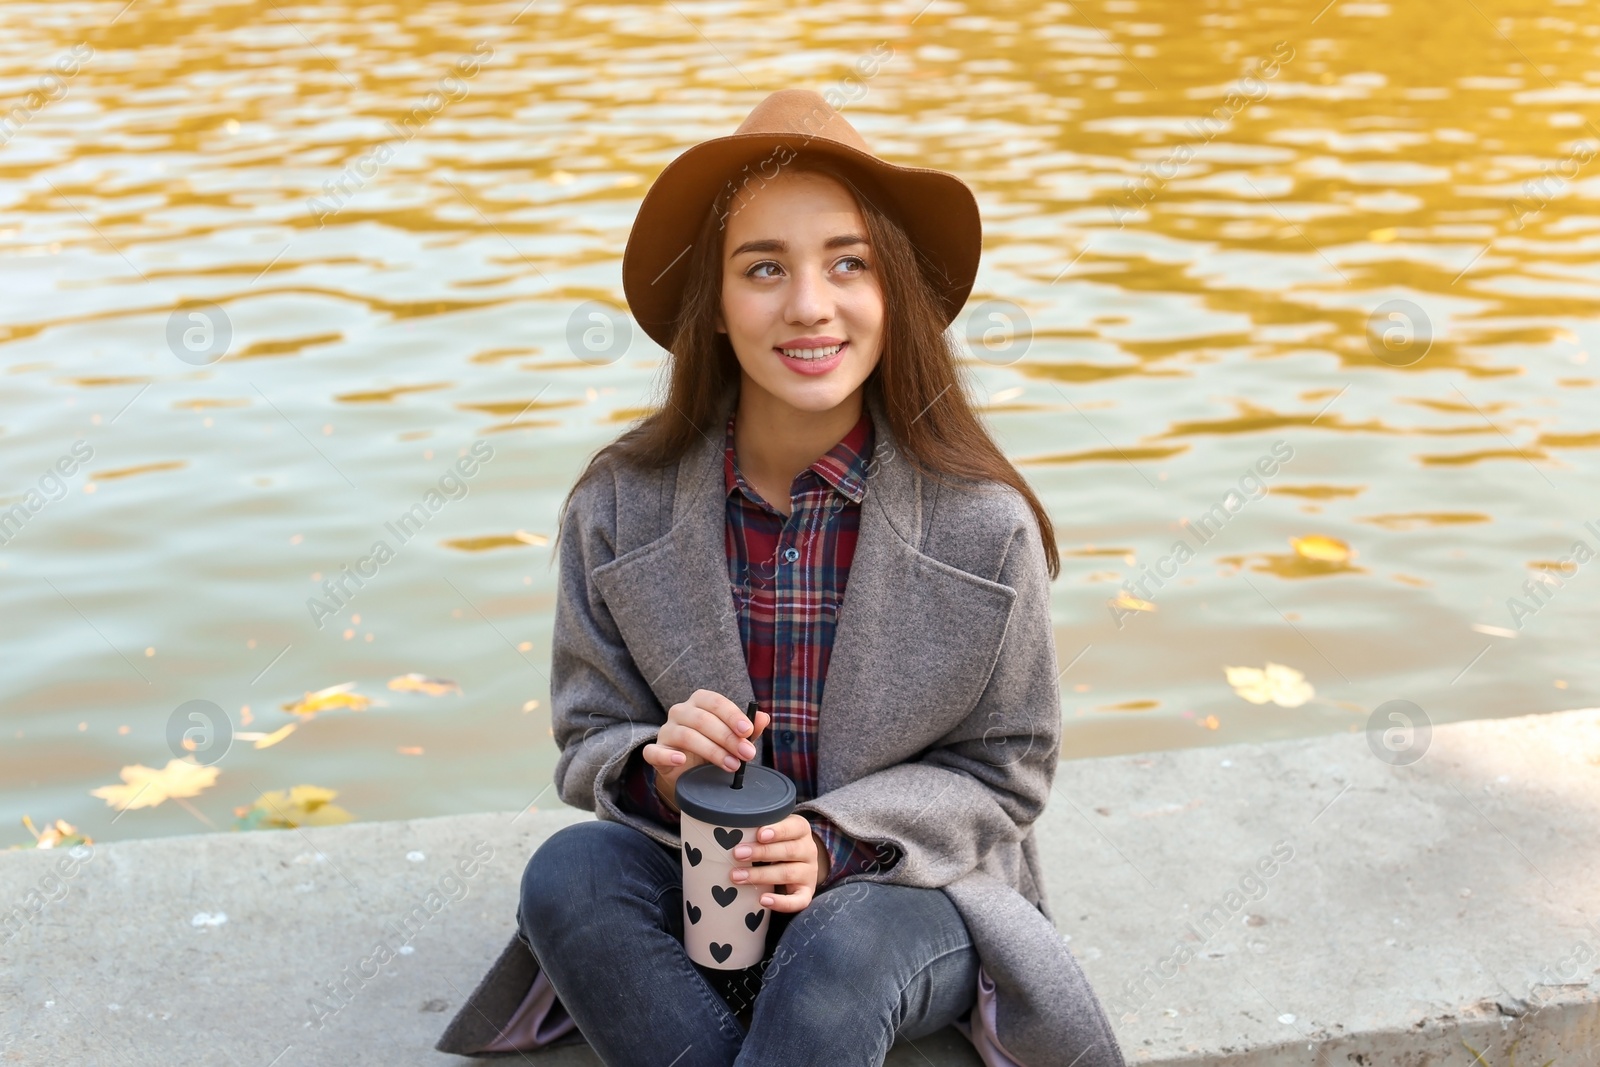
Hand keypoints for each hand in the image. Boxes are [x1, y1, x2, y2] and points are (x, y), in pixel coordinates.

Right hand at [642, 689, 770, 812]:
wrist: (691, 772)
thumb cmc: (713, 747)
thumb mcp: (734, 738)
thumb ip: (748, 729)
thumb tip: (763, 718)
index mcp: (700, 702)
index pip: (715, 702)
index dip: (732, 715)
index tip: (747, 731)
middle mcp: (680, 712)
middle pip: (702, 720)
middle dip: (728, 738)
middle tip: (747, 755)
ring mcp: (666, 731)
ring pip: (686, 735)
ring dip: (711, 751)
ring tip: (731, 765)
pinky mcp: (654, 752)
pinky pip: (653, 751)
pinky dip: (667, 755)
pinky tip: (681, 760)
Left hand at [728, 813, 826, 912]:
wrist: (797, 864)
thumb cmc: (777, 843)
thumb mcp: (773, 831)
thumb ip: (759, 827)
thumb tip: (731, 828)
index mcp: (801, 830)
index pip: (794, 827)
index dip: (778, 831)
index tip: (759, 834)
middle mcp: (808, 850)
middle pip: (788, 851)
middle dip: (761, 852)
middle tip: (737, 854)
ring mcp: (808, 873)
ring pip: (788, 874)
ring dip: (761, 875)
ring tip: (738, 876)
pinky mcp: (806, 893)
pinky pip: (798, 901)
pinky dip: (781, 902)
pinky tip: (763, 900)